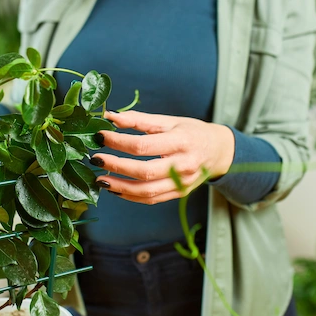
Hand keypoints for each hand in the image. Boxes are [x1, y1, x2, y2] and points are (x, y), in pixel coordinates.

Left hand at [90, 111, 234, 204]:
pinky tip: (116, 189)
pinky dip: (131, 196)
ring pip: (147, 191)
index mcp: (182, 142)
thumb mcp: (169, 121)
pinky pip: (152, 199)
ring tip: (100, 179)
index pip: (143, 145)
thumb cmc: (193, 132)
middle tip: (95, 159)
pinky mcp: (180, 194)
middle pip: (144, 171)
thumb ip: (140, 120)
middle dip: (116, 166)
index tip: (101, 136)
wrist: (220, 151)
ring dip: (120, 187)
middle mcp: (184, 165)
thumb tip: (110, 116)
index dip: (118, 142)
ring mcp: (183, 183)